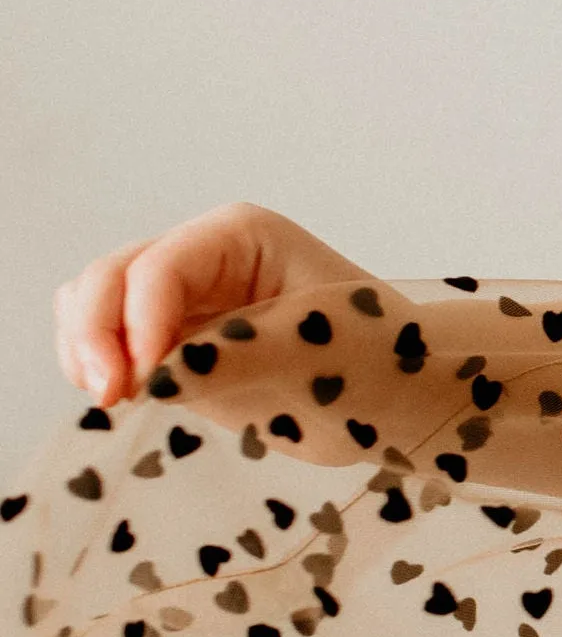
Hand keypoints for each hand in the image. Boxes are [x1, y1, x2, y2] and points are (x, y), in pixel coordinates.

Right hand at [54, 205, 383, 407]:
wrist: (400, 402)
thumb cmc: (378, 362)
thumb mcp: (314, 355)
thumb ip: (233, 359)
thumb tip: (155, 376)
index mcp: (240, 234)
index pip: (159, 269)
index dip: (137, 323)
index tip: (141, 384)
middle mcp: (201, 256)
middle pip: (109, 278)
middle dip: (96, 333)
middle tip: (109, 399)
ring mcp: (182, 300)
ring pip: (94, 302)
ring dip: (85, 347)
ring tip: (111, 400)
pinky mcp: (172, 344)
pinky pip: (105, 341)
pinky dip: (94, 364)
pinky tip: (117, 398)